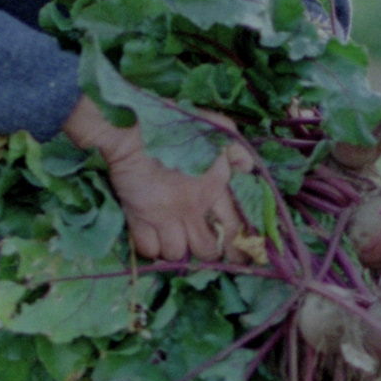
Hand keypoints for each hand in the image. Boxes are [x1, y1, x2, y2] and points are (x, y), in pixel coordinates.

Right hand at [62, 95, 252, 262]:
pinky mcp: (140, 218)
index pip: (235, 228)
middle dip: (207, 254)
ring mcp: (166, 215)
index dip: (239, 249)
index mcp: (215, 186)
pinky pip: (149, 249)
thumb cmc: (174, 123)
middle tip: (202, 249)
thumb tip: (247, 168)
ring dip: (176, 250)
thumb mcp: (214, 128)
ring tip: (174, 239)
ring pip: (176, 254)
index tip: (239, 258)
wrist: (133, 128)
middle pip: (207, 250)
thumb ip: (235, 148)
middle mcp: (194, 207)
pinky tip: (153, 238)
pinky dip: (151, 248)